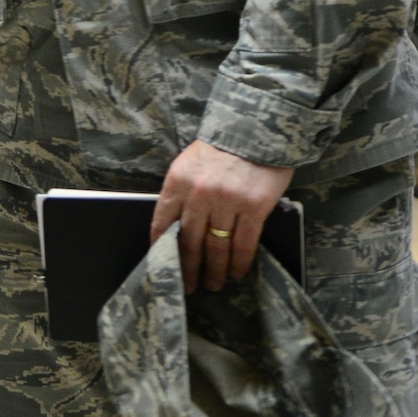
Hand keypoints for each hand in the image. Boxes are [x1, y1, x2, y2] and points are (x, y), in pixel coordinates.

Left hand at [150, 139, 294, 292]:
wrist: (256, 131)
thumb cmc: (221, 148)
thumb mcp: (189, 164)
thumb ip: (180, 192)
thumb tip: (174, 227)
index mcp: (177, 181)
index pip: (162, 222)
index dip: (161, 248)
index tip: (163, 265)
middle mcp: (199, 194)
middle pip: (189, 240)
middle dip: (188, 267)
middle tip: (188, 285)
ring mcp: (227, 202)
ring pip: (216, 246)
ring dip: (214, 270)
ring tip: (213, 284)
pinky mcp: (253, 208)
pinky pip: (243, 243)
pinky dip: (239, 262)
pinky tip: (236, 272)